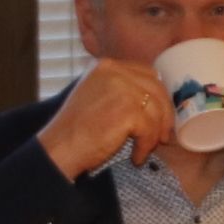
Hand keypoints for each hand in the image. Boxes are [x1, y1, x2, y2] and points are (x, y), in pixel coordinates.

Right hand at [39, 58, 177, 180]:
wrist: (59, 147)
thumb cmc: (76, 129)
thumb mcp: (97, 95)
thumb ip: (121, 89)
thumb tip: (157, 98)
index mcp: (106, 66)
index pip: (147, 74)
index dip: (158, 95)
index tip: (161, 114)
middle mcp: (114, 72)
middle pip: (157, 90)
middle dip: (164, 115)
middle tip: (162, 136)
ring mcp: (122, 89)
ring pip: (156, 111)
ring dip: (155, 133)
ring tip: (145, 149)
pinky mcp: (127, 110)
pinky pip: (150, 129)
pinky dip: (146, 146)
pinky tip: (136, 156)